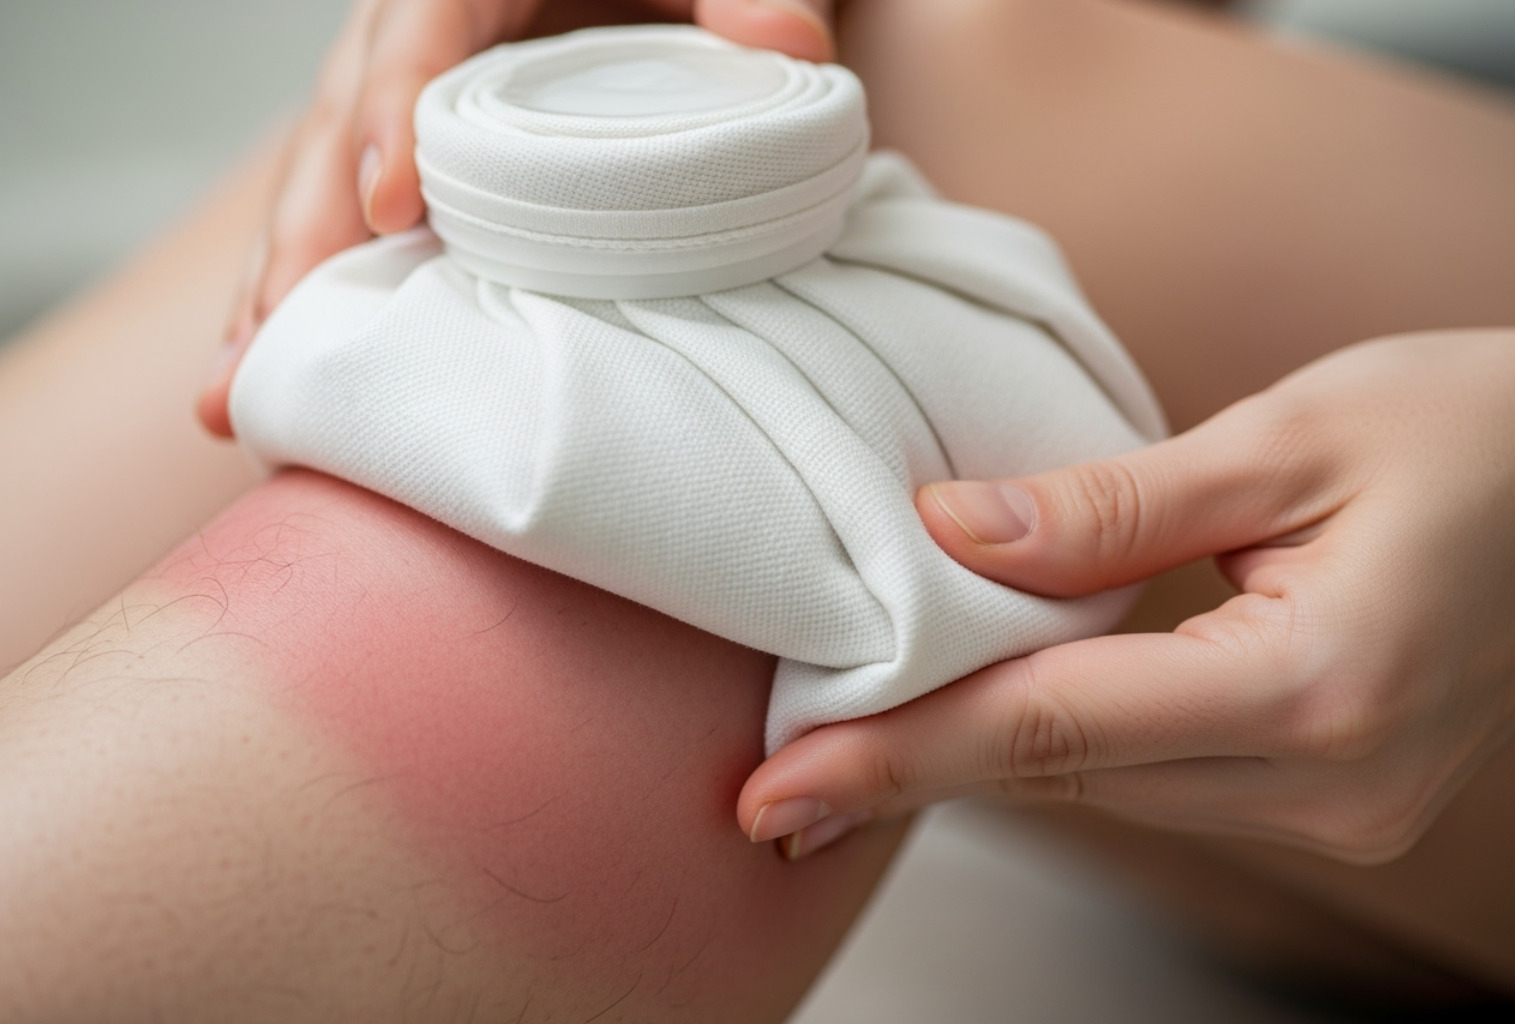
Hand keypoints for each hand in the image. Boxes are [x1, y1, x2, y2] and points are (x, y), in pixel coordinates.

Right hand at [197, 0, 835, 435]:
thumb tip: (796, 43)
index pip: (417, 31)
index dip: (394, 114)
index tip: (396, 206)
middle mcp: (418, 38)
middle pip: (338, 127)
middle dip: (304, 234)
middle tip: (276, 336)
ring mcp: (408, 104)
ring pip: (323, 184)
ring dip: (284, 286)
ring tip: (242, 389)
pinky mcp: (421, 159)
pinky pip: (354, 219)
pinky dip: (322, 293)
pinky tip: (282, 368)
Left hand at [739, 329, 1514, 863]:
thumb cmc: (1469, 432)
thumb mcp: (1287, 437)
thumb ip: (1112, 505)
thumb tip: (947, 531)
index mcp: (1317, 686)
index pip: (1053, 728)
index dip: (899, 757)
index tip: (774, 791)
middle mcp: (1327, 784)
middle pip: (1064, 778)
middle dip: (910, 775)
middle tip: (766, 789)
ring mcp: (1336, 811)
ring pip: (1103, 792)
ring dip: (974, 766)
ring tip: (836, 758)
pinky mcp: (1331, 802)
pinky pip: (1154, 782)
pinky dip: (1056, 753)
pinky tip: (975, 730)